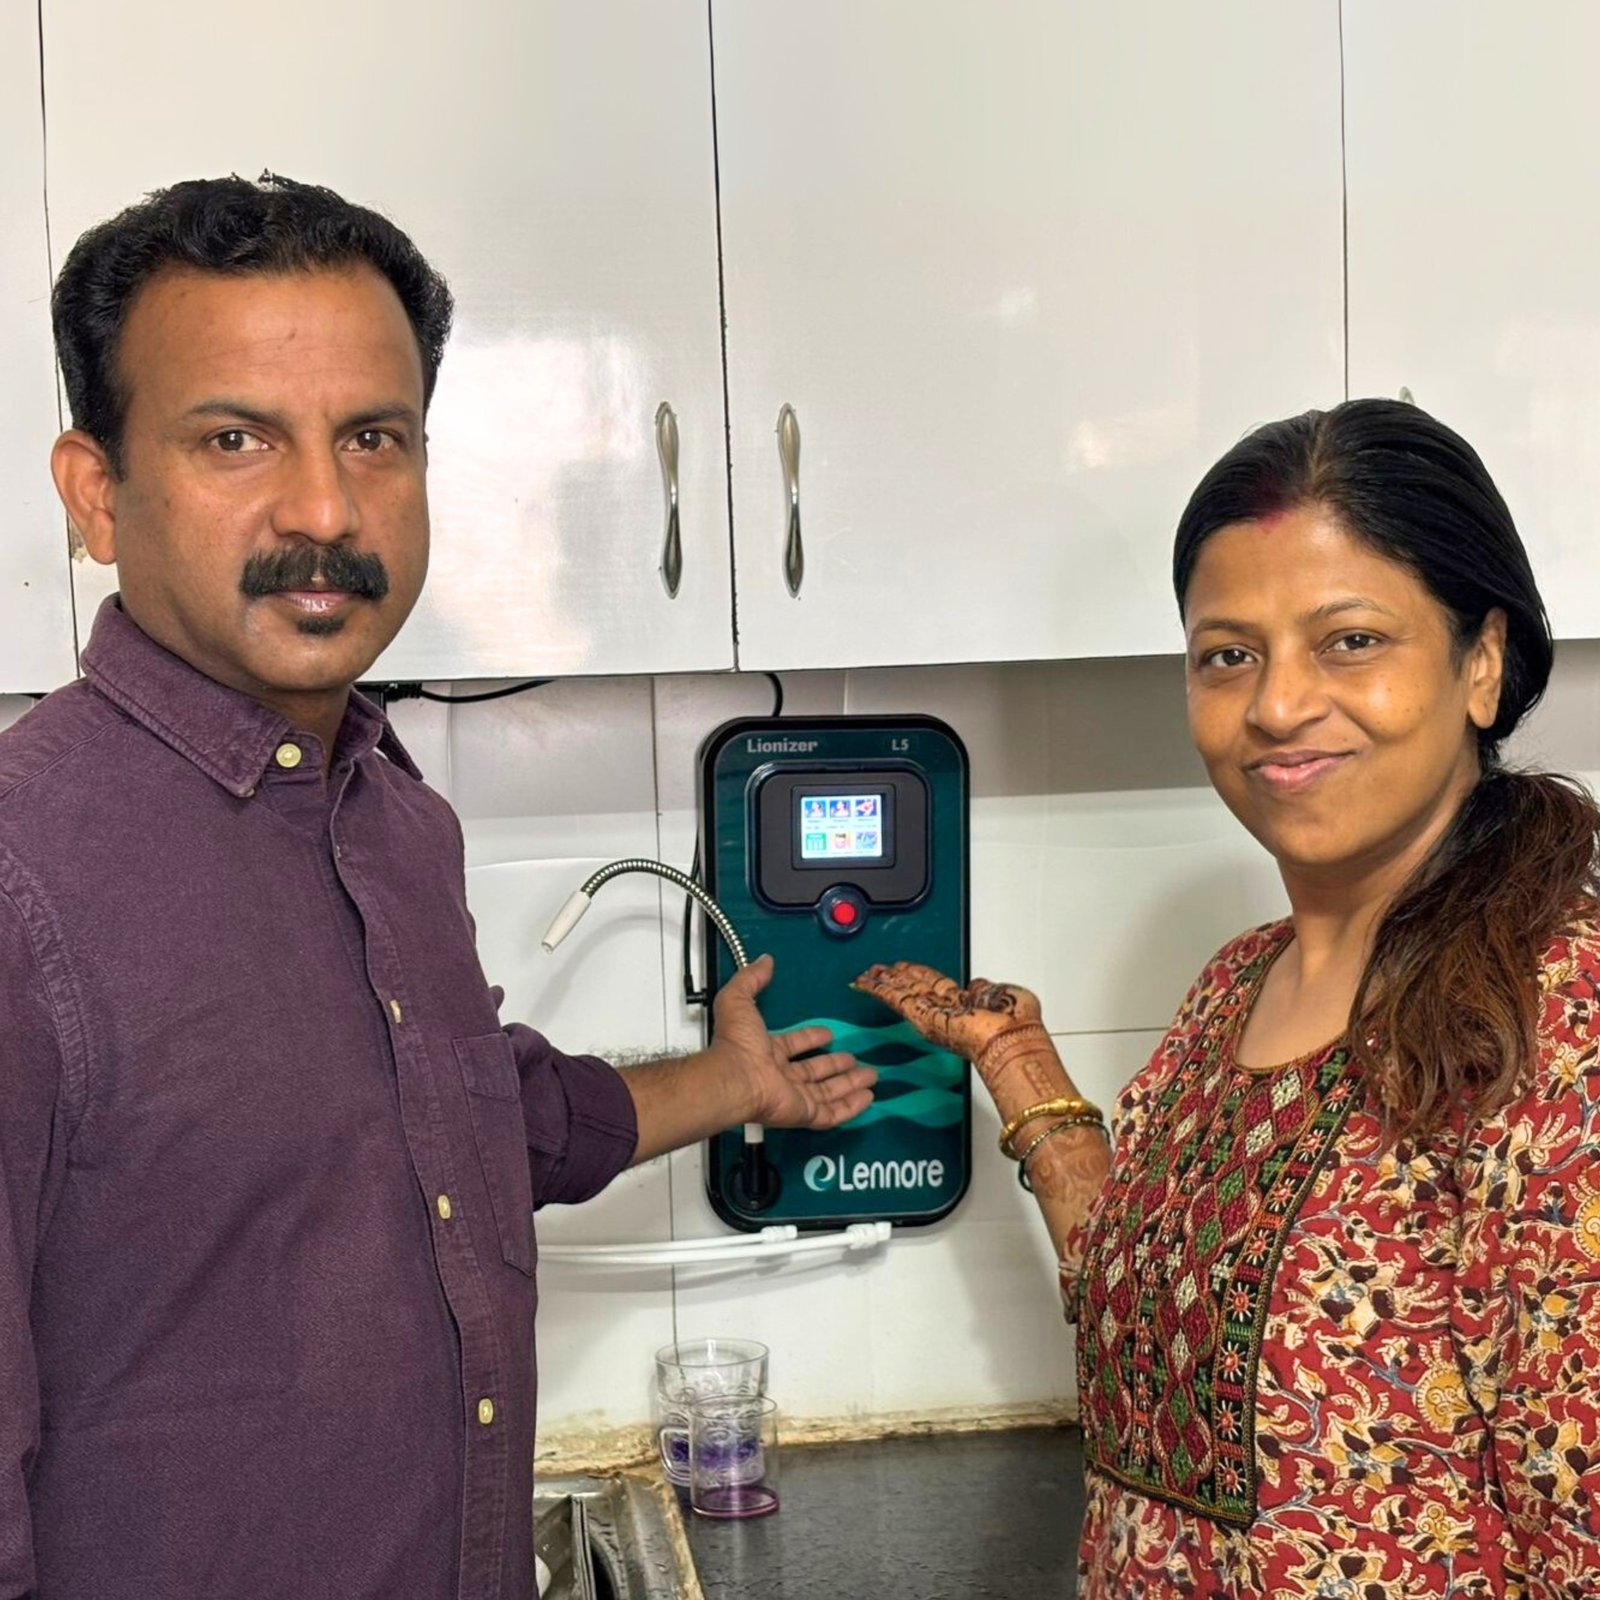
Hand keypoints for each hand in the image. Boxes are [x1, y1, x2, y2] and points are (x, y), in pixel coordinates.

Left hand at [710, 955, 876, 1129]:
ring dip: (849, 1084)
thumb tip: (765, 959)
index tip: (829, 1033)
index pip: (794, 1046)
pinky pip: (832, 1114)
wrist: (736, 1078)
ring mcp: (794, 1097)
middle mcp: (781, 1075)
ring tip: (871, 1076)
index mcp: (767, 1051)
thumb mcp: (739, 999)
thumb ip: (751, 979)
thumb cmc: (739, 1042)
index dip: (810, 1038)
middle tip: (855, 1058)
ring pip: (827, 1092)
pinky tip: (869, 1098)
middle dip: (836, 1064)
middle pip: (815, 1071)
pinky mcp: (804, 1114)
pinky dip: (851, 1108)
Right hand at [851, 961, 1041, 1061]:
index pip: (933, 986)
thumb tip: (975, 985)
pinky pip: (896, 1000)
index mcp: (963, 1005)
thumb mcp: (1002, 995)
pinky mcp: (922, 1018)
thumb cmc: (1015, 1023)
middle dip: (894, 979)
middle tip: (876, 970)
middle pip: (912, 989)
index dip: (917, 975)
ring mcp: (932, 1016)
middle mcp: (944, 1012)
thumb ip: (984, 989)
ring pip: (901, 994)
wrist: (1011, 1038)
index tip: (903, 967)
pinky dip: (879, 990)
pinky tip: (865, 983)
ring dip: (882, 983)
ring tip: (866, 975)